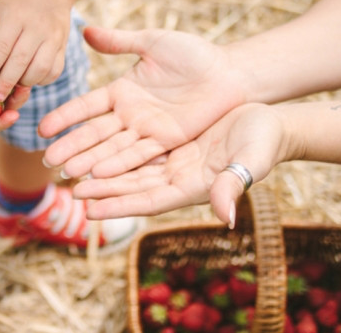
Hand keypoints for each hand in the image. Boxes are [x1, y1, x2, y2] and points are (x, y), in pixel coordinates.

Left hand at [0, 0, 71, 102]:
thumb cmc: (15, 7)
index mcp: (16, 17)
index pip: (2, 45)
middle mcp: (37, 27)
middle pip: (21, 60)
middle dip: (7, 81)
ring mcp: (53, 38)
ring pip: (40, 68)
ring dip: (25, 82)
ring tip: (13, 87)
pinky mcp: (63, 48)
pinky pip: (54, 71)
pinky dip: (41, 81)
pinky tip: (29, 79)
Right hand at [0, 30, 30, 131]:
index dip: (1, 122)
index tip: (13, 116)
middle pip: (4, 107)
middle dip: (16, 101)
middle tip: (24, 91)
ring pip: (10, 88)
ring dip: (19, 83)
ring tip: (26, 73)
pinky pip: (8, 69)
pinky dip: (15, 65)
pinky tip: (21, 57)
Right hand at [38, 26, 247, 178]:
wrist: (229, 72)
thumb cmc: (194, 54)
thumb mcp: (153, 42)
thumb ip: (119, 41)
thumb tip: (83, 30)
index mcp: (122, 91)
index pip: (86, 107)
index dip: (65, 118)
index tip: (42, 130)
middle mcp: (130, 114)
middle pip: (94, 133)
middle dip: (70, 147)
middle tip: (47, 160)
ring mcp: (147, 130)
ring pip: (112, 148)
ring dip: (89, 161)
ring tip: (65, 173)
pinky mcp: (166, 142)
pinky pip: (138, 155)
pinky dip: (118, 165)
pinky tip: (97, 175)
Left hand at [73, 103, 287, 224]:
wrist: (270, 123)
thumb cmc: (265, 143)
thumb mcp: (250, 162)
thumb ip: (233, 186)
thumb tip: (226, 218)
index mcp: (191, 187)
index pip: (147, 201)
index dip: (119, 206)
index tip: (90, 211)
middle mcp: (177, 177)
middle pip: (132, 186)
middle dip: (102, 189)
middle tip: (70, 189)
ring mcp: (173, 160)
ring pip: (130, 166)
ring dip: (103, 170)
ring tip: (74, 170)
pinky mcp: (172, 141)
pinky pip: (138, 146)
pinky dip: (117, 149)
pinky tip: (96, 147)